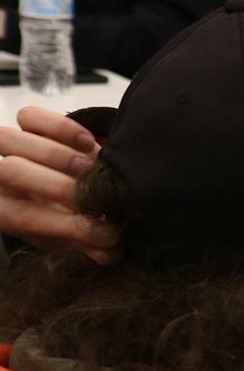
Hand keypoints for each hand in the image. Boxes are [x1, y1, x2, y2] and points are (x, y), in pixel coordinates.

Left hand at [0, 106, 116, 260]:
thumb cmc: (79, 218)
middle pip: (12, 170)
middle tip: (96, 197)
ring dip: (59, 156)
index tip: (105, 234)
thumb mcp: (83, 243)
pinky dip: (62, 128)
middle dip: (61, 186)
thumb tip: (107, 253)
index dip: (67, 226)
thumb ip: (93, 249)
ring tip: (92, 168)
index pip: (24, 216)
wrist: (84, 188)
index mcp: (9, 213)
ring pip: (14, 141)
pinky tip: (87, 144)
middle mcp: (4, 180)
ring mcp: (13, 149)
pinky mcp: (30, 126)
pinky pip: (31, 116)